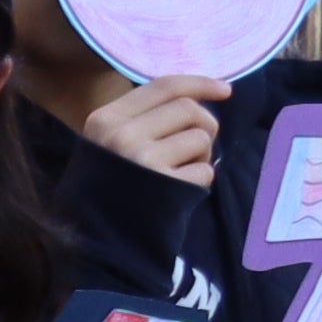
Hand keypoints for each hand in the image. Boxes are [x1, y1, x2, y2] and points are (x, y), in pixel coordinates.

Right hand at [69, 71, 227, 187]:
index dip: (200, 83)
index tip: (225, 89)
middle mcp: (122, 135)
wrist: (96, 237)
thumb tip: (197, 97)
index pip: (163, 87)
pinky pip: (205, 171)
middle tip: (198, 145)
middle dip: (204, 125)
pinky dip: (200, 180)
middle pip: (189, 109)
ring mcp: (143, 161)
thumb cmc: (107, 186)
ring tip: (182, 170)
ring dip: (202, 155)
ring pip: (200, 138)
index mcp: (106, 119)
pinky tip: (181, 190)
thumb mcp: (108, 143)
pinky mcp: (165, 186)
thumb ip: (141, 118)